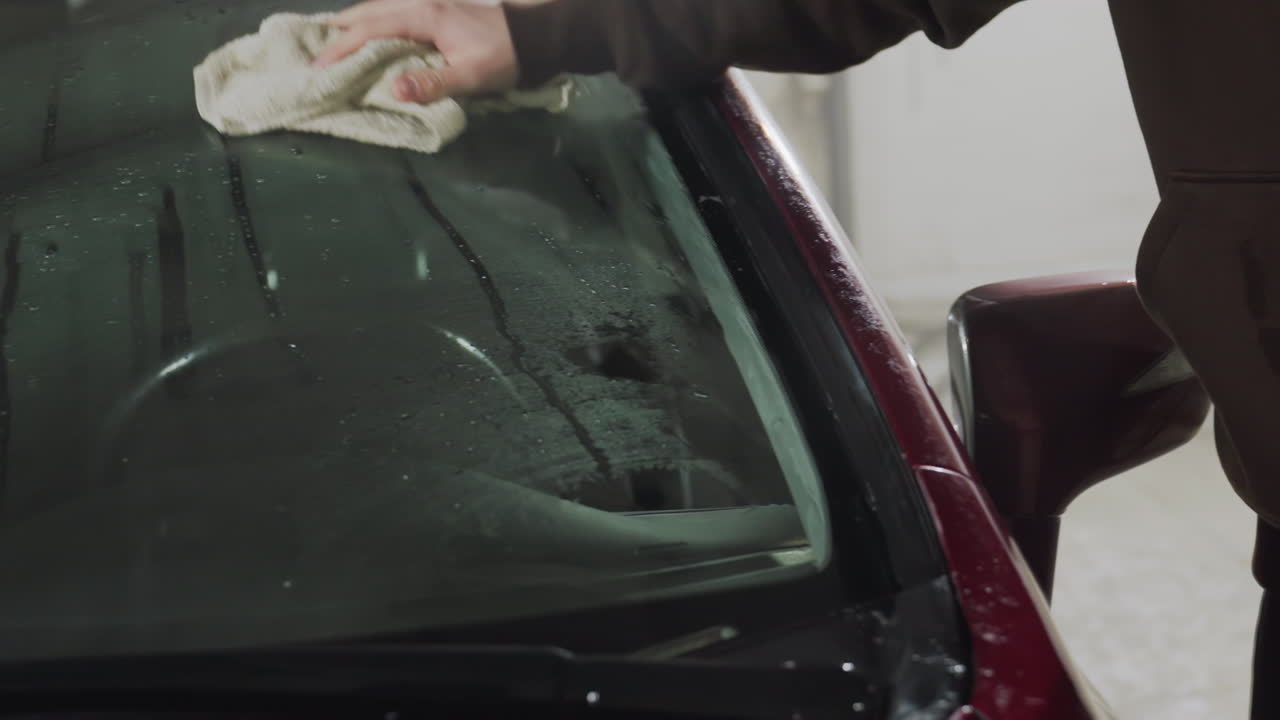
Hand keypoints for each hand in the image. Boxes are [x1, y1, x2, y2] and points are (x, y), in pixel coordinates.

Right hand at [312, 0, 518, 104]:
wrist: (534, 37)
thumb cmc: (504, 57)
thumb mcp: (473, 76)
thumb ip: (434, 83)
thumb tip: (394, 90)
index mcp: (424, 15)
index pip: (371, 28)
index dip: (342, 47)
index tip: (319, 66)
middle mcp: (420, 3)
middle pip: (369, 12)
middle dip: (338, 30)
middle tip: (311, 50)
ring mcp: (428, 4)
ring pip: (380, 8)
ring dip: (354, 23)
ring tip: (330, 38)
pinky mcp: (436, 11)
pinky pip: (393, 12)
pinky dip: (373, 21)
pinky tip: (369, 32)